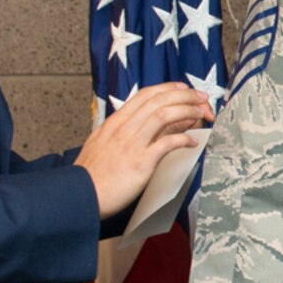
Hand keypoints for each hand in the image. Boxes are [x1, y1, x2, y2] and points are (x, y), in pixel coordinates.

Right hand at [75, 82, 212, 217]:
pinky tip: (193, 142)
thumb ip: (124, 132)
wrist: (80, 194)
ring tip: (202, 114)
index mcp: (115, 122)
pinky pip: (167, 143)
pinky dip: (184, 139)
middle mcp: (124, 128)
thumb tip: (147, 124)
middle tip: (202, 98)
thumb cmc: (93, 174)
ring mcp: (132, 144)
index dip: (169, 88)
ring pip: (164, 115)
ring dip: (188, 111)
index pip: (146, 95)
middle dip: (185, 95)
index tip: (185, 89)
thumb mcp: (104, 143)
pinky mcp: (140, 162)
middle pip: (159, 100)